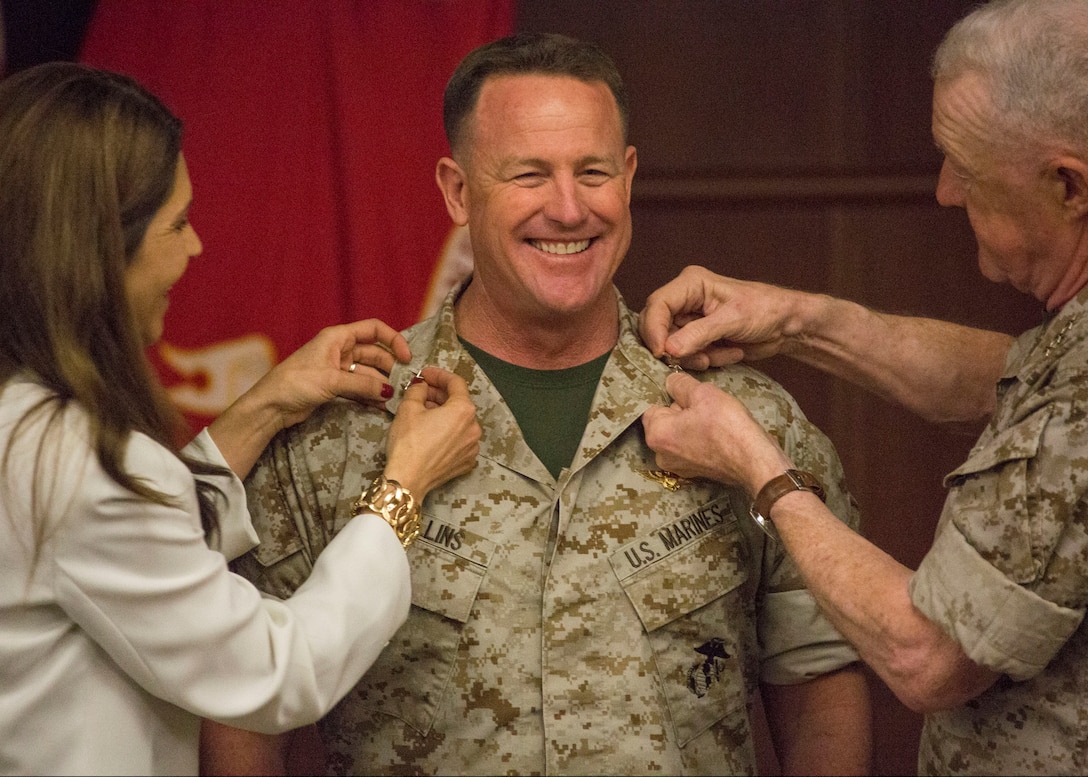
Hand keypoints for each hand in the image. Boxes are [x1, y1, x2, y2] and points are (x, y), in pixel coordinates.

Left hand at [245, 319, 411, 431]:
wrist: (271, 405)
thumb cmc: (295, 382)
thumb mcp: (332, 381)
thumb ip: (363, 385)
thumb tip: (389, 391)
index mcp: (337, 337)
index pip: (374, 329)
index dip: (394, 340)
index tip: (407, 357)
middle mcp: (340, 349)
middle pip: (374, 353)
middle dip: (390, 367)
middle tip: (404, 384)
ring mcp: (338, 368)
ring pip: (368, 373)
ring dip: (381, 384)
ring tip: (396, 398)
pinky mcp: (334, 385)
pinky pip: (359, 387)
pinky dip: (370, 394)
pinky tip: (382, 405)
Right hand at [383, 367, 480, 499]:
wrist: (408, 479)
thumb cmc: (408, 442)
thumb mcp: (408, 408)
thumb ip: (418, 390)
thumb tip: (422, 385)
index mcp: (464, 410)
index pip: (456, 383)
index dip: (439, 375)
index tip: (424, 374)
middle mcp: (474, 427)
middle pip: (459, 403)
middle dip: (440, 394)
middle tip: (421, 391)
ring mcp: (473, 447)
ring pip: (460, 422)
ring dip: (444, 413)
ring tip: (424, 411)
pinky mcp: (467, 462)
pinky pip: (459, 440)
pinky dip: (448, 432)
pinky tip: (432, 432)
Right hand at [638, 265, 801, 369]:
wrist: (786, 325)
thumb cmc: (765, 310)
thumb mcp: (732, 320)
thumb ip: (699, 334)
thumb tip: (668, 349)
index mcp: (691, 284)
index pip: (657, 305)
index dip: (654, 329)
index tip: (662, 352)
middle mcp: (686, 300)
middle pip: (660, 328)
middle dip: (678, 348)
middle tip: (701, 358)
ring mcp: (690, 320)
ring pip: (673, 346)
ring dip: (697, 356)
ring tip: (723, 354)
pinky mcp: (698, 338)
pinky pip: (688, 355)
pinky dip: (707, 359)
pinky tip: (730, 352)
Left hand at [641, 372, 791, 495]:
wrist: (755, 461)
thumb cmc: (727, 426)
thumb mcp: (703, 393)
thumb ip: (680, 384)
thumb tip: (670, 381)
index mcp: (656, 435)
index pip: (652, 406)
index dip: (671, 395)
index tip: (690, 394)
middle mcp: (660, 455)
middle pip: (665, 421)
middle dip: (682, 410)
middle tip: (705, 406)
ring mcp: (678, 467)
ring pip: (679, 434)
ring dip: (693, 424)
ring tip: (715, 420)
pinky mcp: (695, 473)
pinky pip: (692, 448)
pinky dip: (701, 439)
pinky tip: (718, 434)